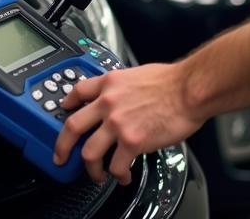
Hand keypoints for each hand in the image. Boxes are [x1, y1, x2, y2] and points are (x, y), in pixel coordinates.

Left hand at [53, 63, 202, 183]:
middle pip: (71, 126)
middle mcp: (108, 102)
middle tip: (61, 156)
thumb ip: (123, 86)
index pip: (78, 91)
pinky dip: (118, 175)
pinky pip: (116, 166)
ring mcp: (117, 123)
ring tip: (97, 174)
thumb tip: (121, 98)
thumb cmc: (171, 81)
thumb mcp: (137, 73)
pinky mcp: (131, 141)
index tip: (65, 111)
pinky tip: (124, 176)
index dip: (67, 104)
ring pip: (88, 152)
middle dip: (62, 146)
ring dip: (91, 168)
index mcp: (110, 82)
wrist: (189, 90)